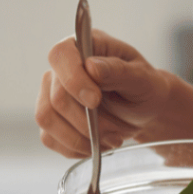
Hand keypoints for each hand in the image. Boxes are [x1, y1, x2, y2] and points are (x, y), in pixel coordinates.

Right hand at [35, 28, 172, 157]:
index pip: (61, 55)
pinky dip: (75, 147)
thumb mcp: (143, 78)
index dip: (73, 80)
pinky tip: (97, 144)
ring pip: (47, 119)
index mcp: (84, 46)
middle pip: (56, 97)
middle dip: (88, 122)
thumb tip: (92, 66)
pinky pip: (50, 138)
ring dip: (81, 137)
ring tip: (110, 139)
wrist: (144, 110)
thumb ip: (119, 71)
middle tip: (116, 131)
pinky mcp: (51, 118)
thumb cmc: (145, 87)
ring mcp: (50, 93)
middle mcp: (62, 68)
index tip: (95, 101)